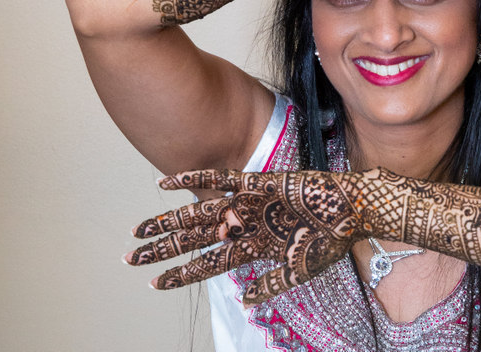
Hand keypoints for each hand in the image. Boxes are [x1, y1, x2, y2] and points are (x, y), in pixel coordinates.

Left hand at [126, 169, 374, 305]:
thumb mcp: (301, 270)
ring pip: (198, 213)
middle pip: (194, 239)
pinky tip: (165, 183)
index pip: (208, 264)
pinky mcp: (258, 182)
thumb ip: (271, 283)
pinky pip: (219, 179)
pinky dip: (192, 180)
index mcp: (253, 249)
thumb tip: (244, 301)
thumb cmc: (331, 241)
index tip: (153, 283)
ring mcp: (248, 204)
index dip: (181, 274)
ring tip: (139, 229)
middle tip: (130, 256)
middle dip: (162, 248)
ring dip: (168, 221)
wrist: (351, 208)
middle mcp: (244, 225)